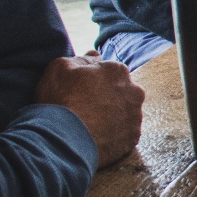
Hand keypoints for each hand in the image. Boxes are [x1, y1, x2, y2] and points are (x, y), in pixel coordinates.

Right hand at [37, 52, 145, 166]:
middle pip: (120, 91)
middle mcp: (134, 91)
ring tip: (90, 124)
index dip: (93, 81)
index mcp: (118, 70)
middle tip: (85, 108)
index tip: (81, 91)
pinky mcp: (133, 138)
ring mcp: (136, 117)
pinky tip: (97, 136)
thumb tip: (95, 56)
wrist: (63, 140)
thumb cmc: (60, 100)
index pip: (109, 72)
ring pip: (124, 112)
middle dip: (107, 97)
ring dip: (112, 116)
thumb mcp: (60, 68)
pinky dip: (114, 134)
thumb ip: (81, 59)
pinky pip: (124, 133)